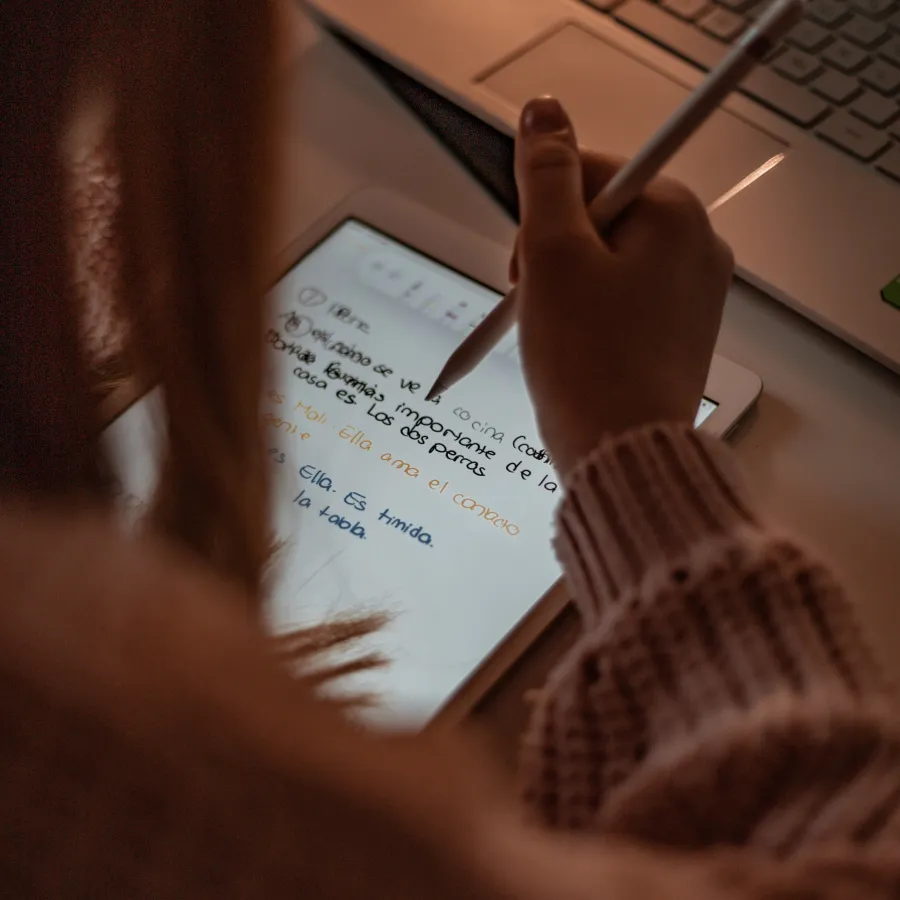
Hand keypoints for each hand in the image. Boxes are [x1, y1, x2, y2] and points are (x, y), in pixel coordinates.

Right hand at [512, 97, 732, 476]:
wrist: (622, 454)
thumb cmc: (587, 360)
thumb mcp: (551, 255)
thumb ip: (547, 176)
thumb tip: (544, 111)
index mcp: (673, 212)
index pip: (587, 171)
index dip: (540, 216)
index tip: (526, 265)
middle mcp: (697, 242)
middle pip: (600, 216)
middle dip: (553, 253)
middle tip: (537, 304)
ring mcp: (695, 290)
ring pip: (609, 259)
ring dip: (568, 286)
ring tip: (557, 333)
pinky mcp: (683, 329)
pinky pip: (626, 298)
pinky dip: (592, 314)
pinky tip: (580, 348)